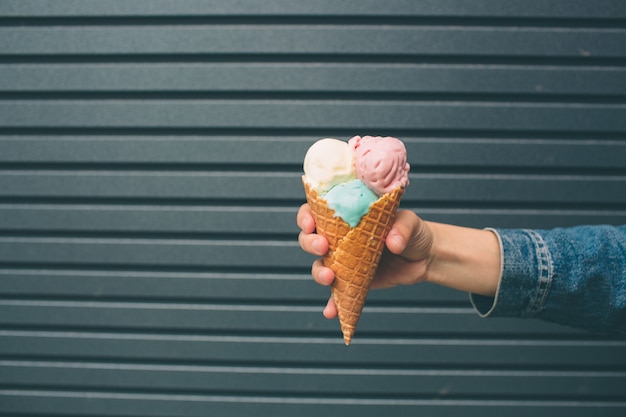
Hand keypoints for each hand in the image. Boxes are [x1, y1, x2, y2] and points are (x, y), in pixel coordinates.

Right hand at [297, 204, 433, 318]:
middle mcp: (340, 237)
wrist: (424, 258)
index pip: (317, 211)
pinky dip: (332, 304)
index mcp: (347, 216)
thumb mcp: (410, 223)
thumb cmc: (414, 232)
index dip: (306, 216)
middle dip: (310, 243)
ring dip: (319, 273)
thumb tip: (391, 243)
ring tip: (329, 278)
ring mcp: (343, 261)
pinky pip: (336, 294)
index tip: (310, 224)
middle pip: (310, 239)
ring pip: (319, 266)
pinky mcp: (351, 282)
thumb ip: (401, 228)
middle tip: (323, 247)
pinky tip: (331, 312)